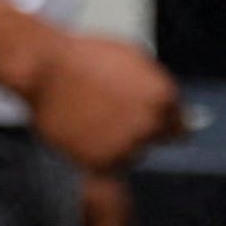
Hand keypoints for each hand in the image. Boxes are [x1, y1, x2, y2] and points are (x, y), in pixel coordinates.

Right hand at [14, 25, 184, 178]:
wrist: (46, 69)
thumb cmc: (81, 56)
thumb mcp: (131, 58)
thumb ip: (153, 85)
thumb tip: (173, 104)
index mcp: (163, 96)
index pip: (179, 126)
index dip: (163, 125)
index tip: (154, 128)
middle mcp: (150, 123)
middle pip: (151, 140)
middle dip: (136, 131)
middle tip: (108, 116)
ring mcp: (128, 145)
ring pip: (129, 155)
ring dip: (115, 145)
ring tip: (89, 120)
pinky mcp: (104, 162)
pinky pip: (107, 169)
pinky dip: (95, 159)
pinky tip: (82, 135)